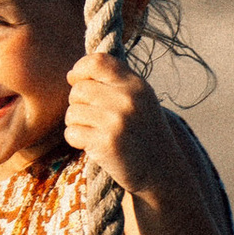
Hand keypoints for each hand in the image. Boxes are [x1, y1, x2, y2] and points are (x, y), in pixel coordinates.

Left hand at [64, 47, 174, 202]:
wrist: (162, 172)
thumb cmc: (144, 134)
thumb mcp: (140, 101)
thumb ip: (114, 83)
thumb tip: (73, 75)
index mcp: (137, 85)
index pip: (97, 62)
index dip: (80, 69)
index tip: (76, 80)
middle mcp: (128, 99)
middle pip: (79, 89)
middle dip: (77, 104)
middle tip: (92, 118)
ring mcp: (117, 121)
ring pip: (72, 112)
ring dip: (77, 124)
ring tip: (96, 132)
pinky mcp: (106, 143)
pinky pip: (72, 133)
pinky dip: (76, 140)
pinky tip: (93, 145)